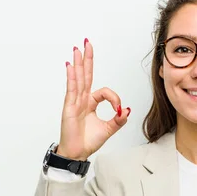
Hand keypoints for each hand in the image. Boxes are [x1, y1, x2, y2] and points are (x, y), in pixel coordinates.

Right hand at [57, 39, 129, 160]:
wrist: (78, 153)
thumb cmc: (88, 141)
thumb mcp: (109, 129)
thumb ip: (119, 119)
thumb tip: (127, 110)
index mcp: (91, 103)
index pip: (104, 91)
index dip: (114, 97)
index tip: (119, 109)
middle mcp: (82, 100)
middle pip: (86, 75)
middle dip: (87, 58)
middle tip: (87, 43)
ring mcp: (74, 102)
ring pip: (78, 79)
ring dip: (78, 63)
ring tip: (78, 49)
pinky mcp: (69, 107)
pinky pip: (71, 90)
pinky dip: (72, 77)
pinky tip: (71, 66)